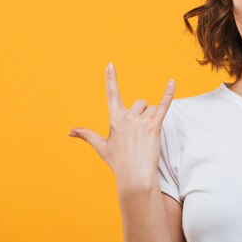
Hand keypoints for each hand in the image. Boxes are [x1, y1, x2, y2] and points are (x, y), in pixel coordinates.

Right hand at [68, 63, 175, 188]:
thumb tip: (70, 132)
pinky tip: (172, 81)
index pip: (112, 95)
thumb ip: (87, 135)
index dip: (111, 79)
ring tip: (148, 138)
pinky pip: (163, 106)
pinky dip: (168, 93)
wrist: (135, 177)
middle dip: (142, 114)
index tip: (111, 65)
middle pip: (139, 104)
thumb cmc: (119, 163)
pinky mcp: (154, 126)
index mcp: (114, 120)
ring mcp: (141, 122)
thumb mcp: (101, 147)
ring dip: (152, 118)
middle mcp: (127, 118)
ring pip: (151, 108)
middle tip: (140, 136)